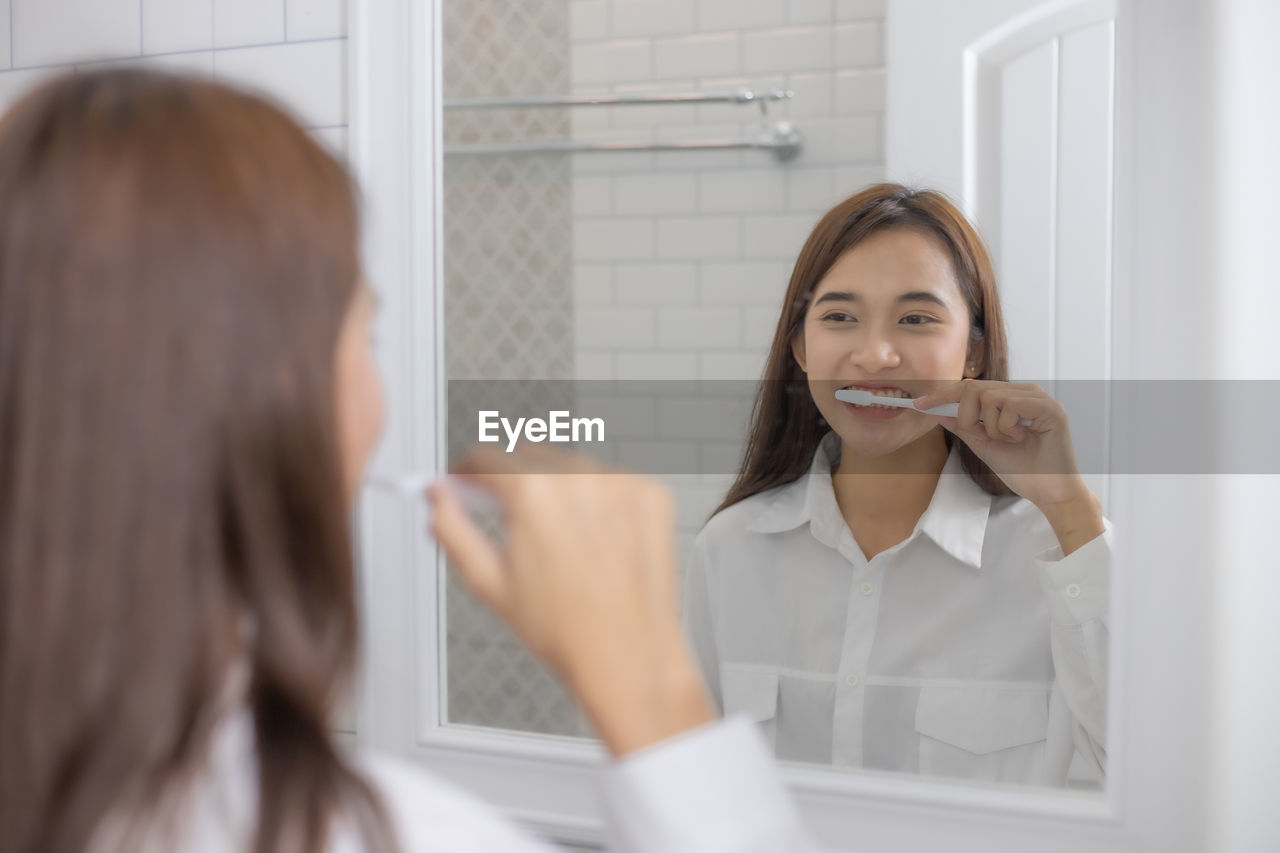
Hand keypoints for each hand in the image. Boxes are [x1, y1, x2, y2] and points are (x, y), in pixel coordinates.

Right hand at [428, 446, 713, 755]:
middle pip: (528, 455)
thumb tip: (436, 497)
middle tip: (511, 519)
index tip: (466, 483)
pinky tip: (596, 541)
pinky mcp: (651, 495)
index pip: (486, 457)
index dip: (467, 473)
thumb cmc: (565, 629)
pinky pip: (613, 482)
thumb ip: (452, 529)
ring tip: (561, 542)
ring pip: (572, 466)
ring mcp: (621, 483)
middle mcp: (580, 477)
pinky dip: (600, 501)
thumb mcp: (488, 582)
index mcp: (534, 491)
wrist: (627, 653)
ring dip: (558, 488)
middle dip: (512, 479)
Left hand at [913, 380, 1099, 519]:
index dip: (943, 394)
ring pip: (990, 396)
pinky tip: (1023, 438)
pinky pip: (1010, 406)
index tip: (918, 405)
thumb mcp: (984, 445)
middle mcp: (1025, 391)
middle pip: (975, 387)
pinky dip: (1007, 428)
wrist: (1048, 493)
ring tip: (1011, 440)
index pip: (971, 387)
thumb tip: (937, 411)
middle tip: (984, 436)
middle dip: (967, 415)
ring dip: (991, 427)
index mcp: (1011, 397)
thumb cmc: (1022, 470)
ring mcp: (1038, 397)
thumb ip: (964, 426)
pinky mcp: (1049, 407)